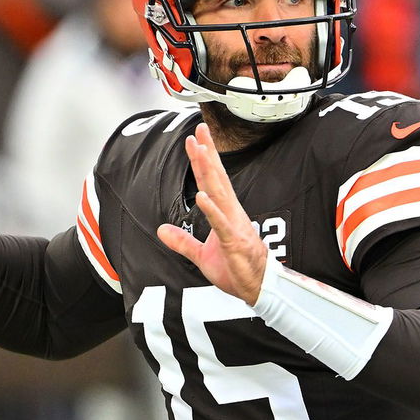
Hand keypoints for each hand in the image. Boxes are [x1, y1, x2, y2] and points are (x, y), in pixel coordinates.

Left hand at [157, 124, 267, 304]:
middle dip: (207, 155)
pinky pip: (221, 223)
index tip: (195, 140)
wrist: (257, 288)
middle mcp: (231, 213)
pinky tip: (202, 196)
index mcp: (225, 213)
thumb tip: (162, 230)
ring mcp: (234, 225)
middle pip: (217, 178)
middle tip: (199, 131)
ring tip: (200, 151)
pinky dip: (211, 210)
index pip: (211, 181)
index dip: (202, 161)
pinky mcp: (234, 241)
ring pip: (219, 193)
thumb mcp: (201, 255)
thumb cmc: (235, 270)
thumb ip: (182, 241)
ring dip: (209, 172)